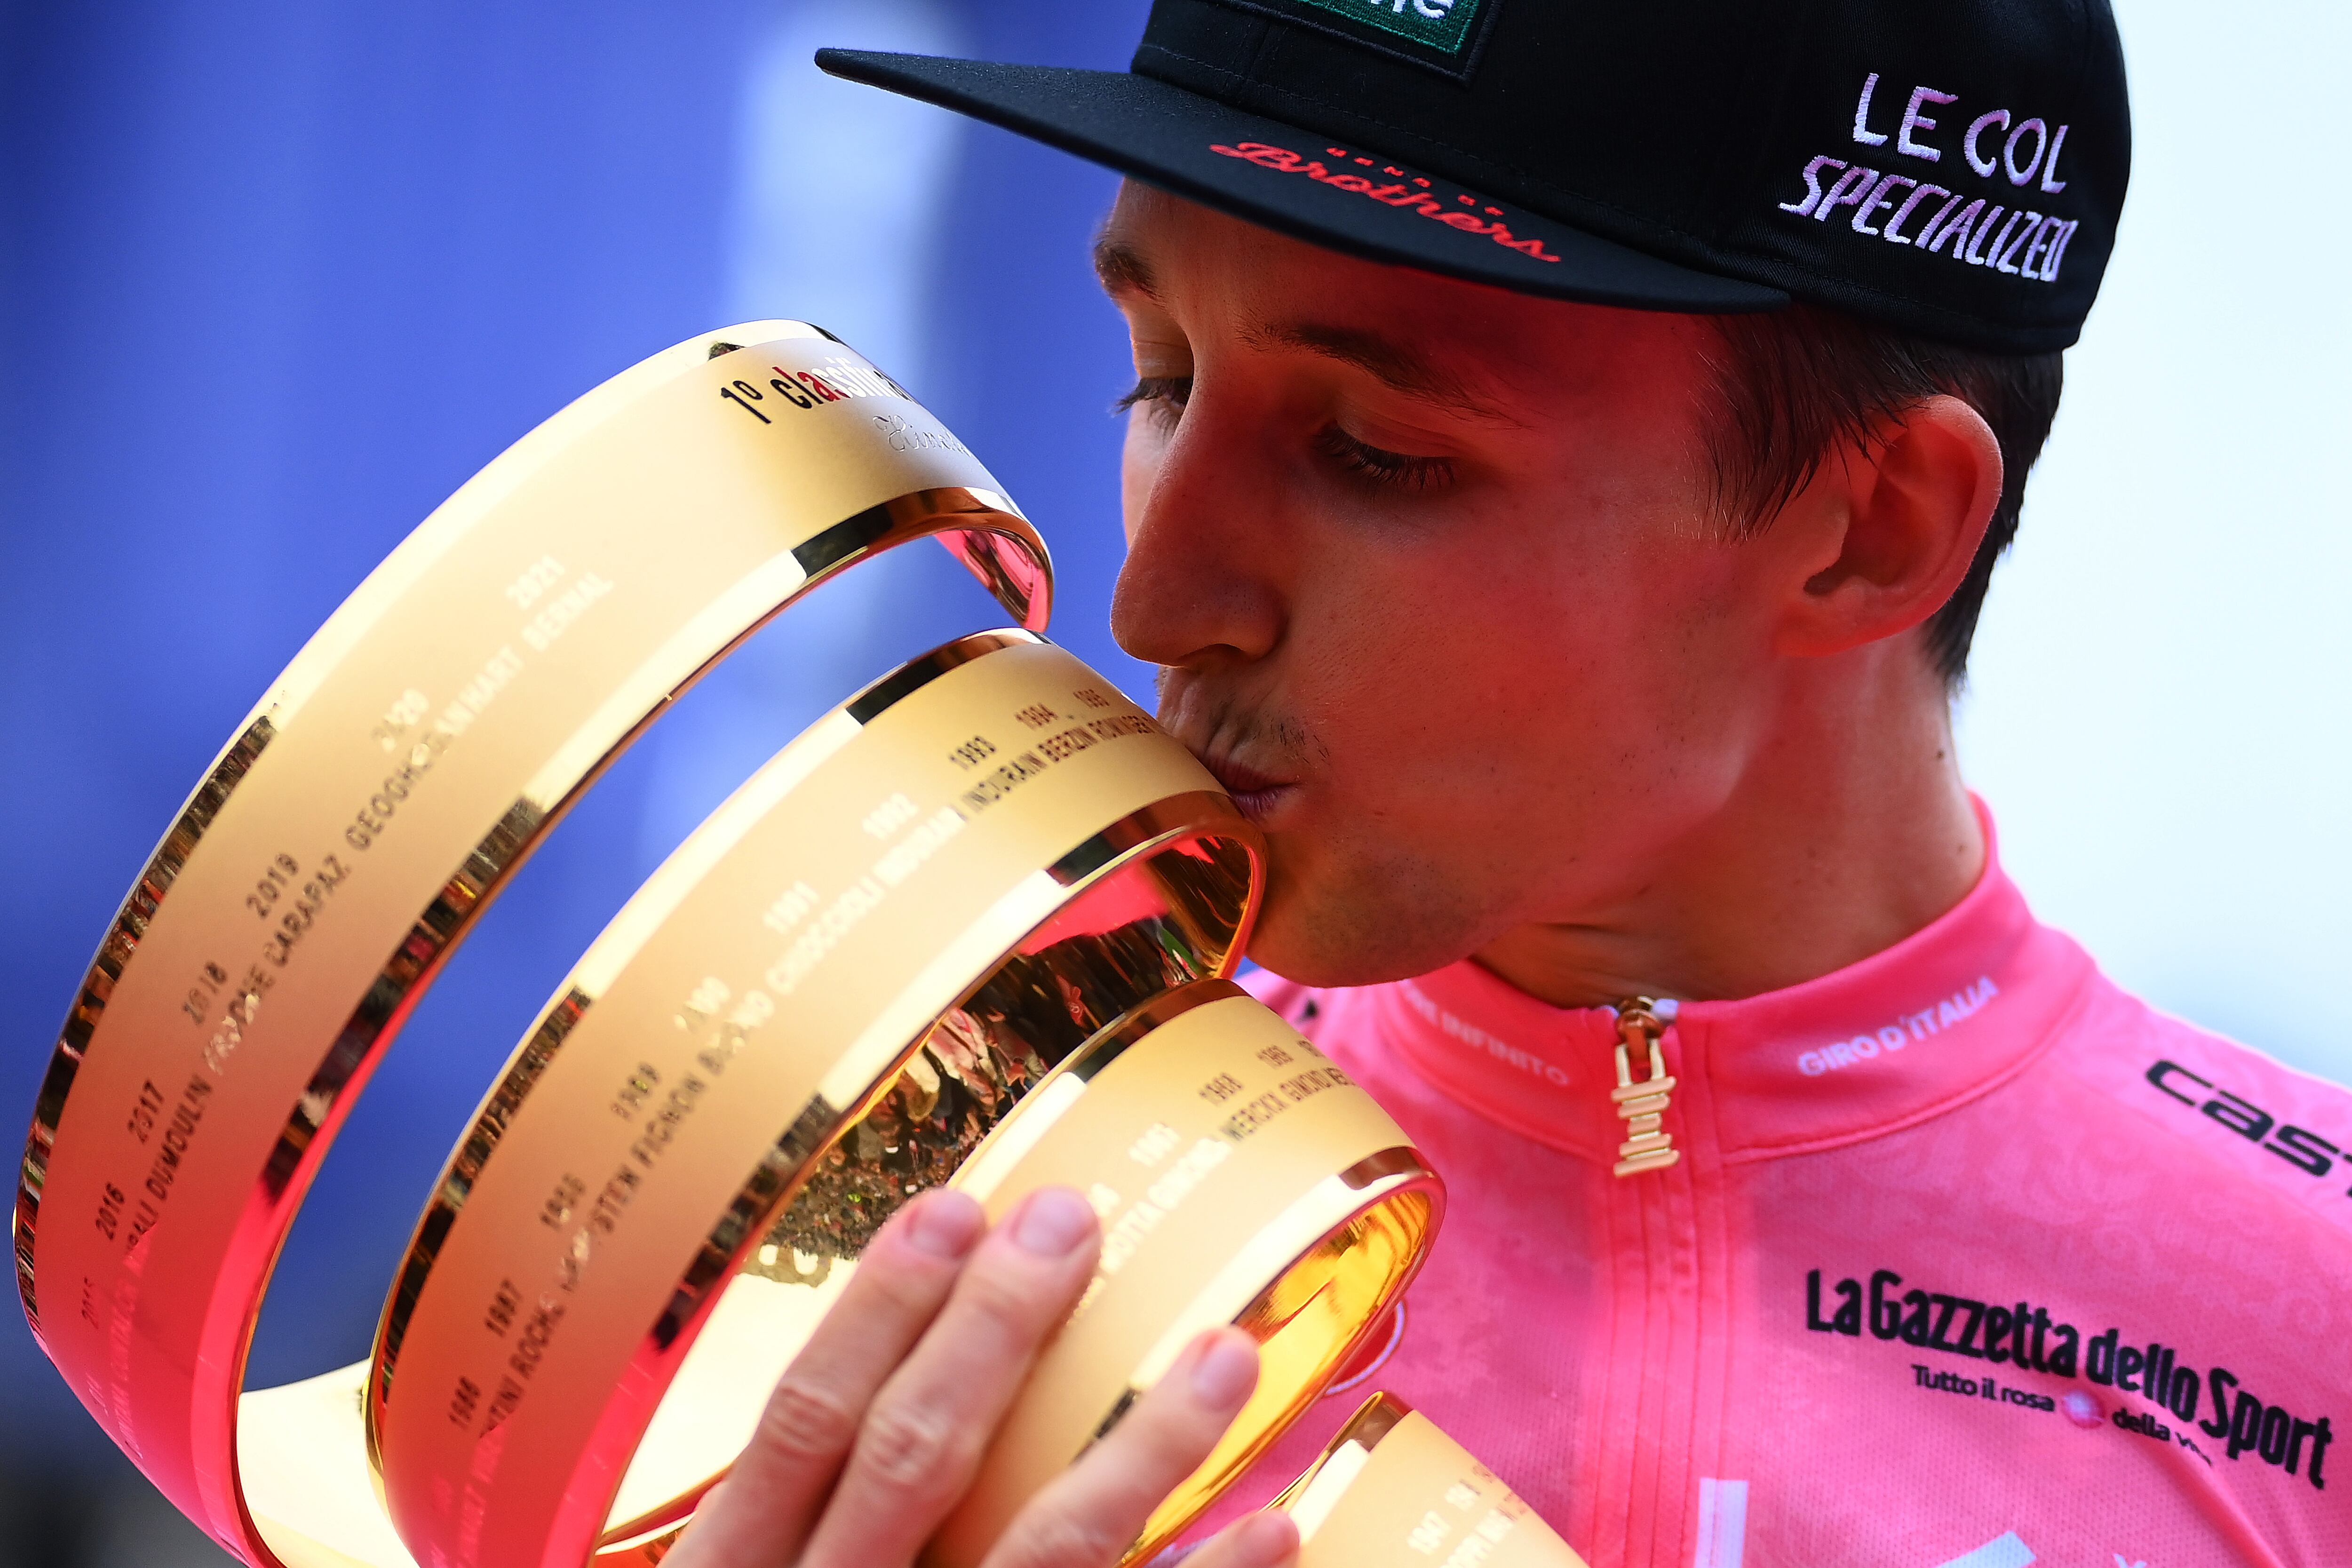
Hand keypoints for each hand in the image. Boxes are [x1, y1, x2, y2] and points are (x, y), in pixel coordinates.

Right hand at [664, 1184, 1301, 1567]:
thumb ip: (774, 1533)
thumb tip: (864, 1390)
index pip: (806, 1424)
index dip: (877, 1310)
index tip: (954, 1208)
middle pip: (912, 1460)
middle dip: (996, 1333)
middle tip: (1074, 1223)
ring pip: (1039, 1559)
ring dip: (1140, 1450)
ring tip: (1226, 1355)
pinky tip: (1276, 1526)